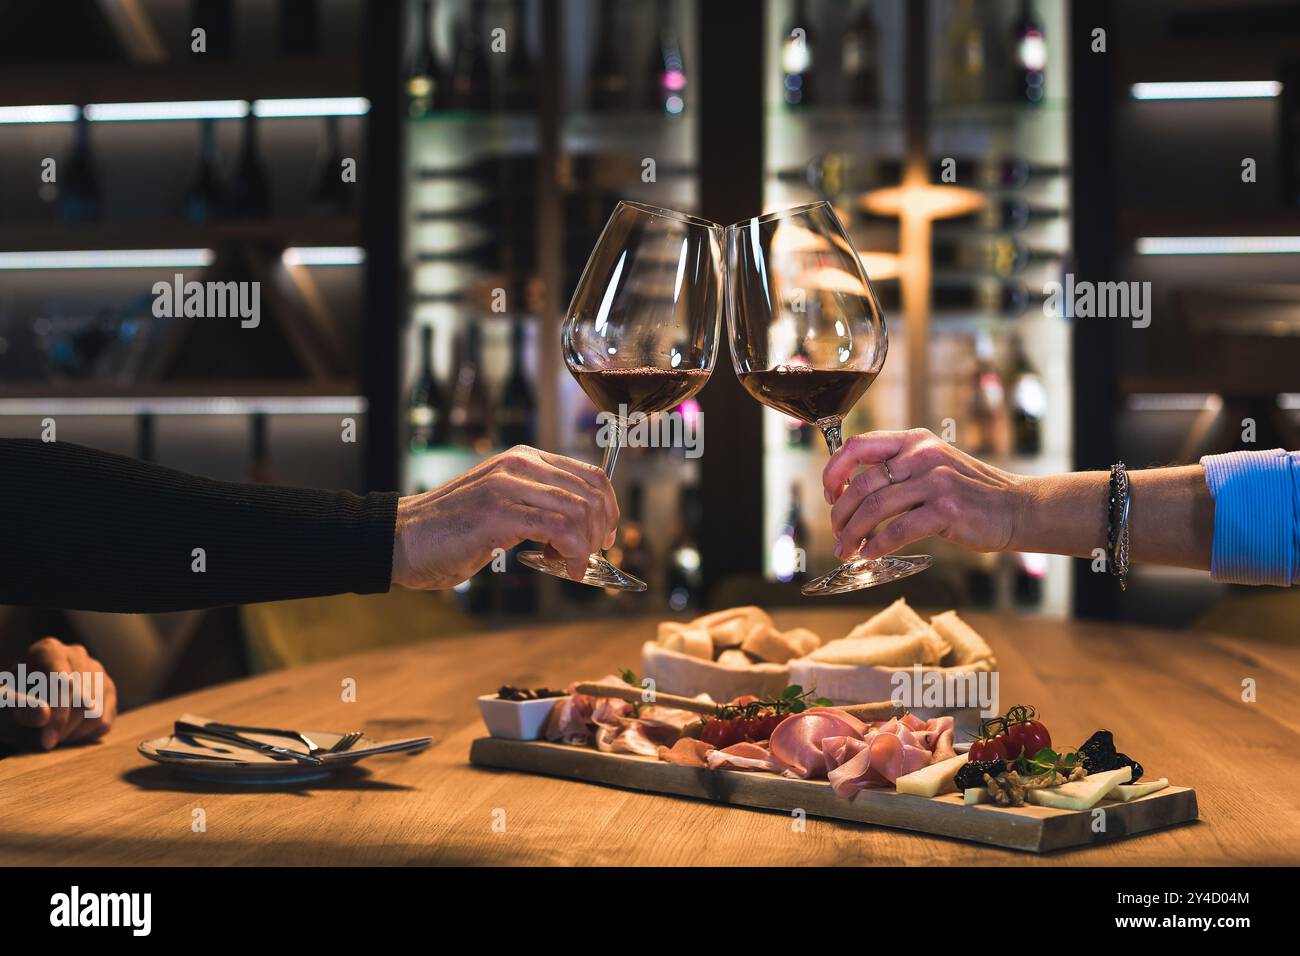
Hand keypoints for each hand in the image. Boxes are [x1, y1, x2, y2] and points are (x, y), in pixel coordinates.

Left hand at [0, 637, 117, 749]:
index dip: (58, 715)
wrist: (20, 703)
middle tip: (45, 742)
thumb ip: (20, 707)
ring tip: (53, 736)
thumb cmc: (9, 702)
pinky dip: (86, 735)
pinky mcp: (108, 690)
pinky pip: (104, 721)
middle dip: (64, 728)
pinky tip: (66, 732)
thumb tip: (43, 716)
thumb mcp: (3, 705)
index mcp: (48, 651)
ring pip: (96, 712)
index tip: (46, 742)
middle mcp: (77, 654)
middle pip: (82, 699)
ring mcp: (97, 670)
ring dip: (73, 733)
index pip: (64, 683)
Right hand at [392, 445, 619, 586]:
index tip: (604, 538)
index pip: (591, 475)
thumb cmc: (450, 532)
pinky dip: (571, 553)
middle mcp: (519, 465)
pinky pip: (559, 529)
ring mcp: (508, 486)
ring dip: (585, 546)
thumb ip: (539, 505)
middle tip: (587, 558)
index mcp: (524, 458)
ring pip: (579, 511)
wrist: (401, 539)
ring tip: (569, 565)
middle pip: (591, 494)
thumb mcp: (503, 505)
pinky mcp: (498, 513)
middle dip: (600, 532)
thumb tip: (583, 528)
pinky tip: (563, 568)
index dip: (608, 510)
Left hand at [822, 428, 1029, 559]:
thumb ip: (898, 469)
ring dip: (852, 534)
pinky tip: (869, 555)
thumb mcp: (933, 465)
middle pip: (861, 484)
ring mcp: (935, 482)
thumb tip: (850, 491)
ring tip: (845, 549)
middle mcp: (922, 456)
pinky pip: (896, 530)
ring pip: (874, 509)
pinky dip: (876, 546)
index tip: (829, 495)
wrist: (1016, 508)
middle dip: (840, 513)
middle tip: (836, 533)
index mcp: (913, 441)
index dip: (834, 471)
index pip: (857, 446)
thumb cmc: (969, 492)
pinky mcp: (945, 510)